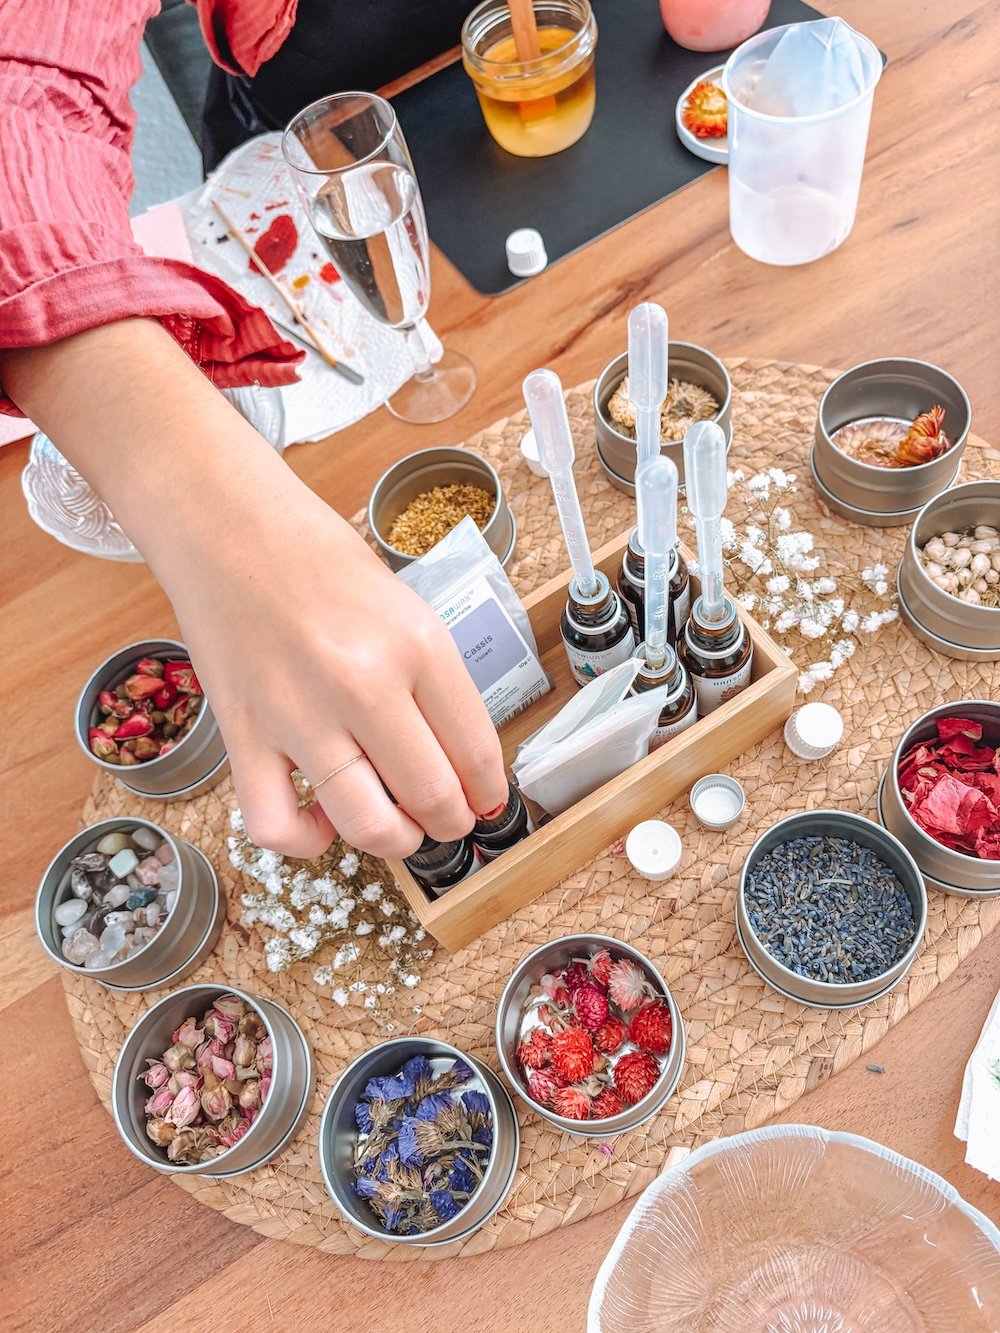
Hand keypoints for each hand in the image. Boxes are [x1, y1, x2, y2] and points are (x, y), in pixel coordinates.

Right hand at [167, 490, 507, 859]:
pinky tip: (321, 817)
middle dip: (450, 822)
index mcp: (418, 645)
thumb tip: (458, 764)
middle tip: (446, 819)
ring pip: (369, 826)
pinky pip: (278, 827)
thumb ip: (434, 684)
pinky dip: (308, 841)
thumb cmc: (320, 562)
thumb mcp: (404, 609)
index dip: (489, 793)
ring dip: (396, 841)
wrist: (228, 528)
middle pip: (432, 797)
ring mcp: (299, 716)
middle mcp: (363, 684)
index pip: (477, 749)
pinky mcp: (243, 736)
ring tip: (397, 826)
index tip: (485, 803)